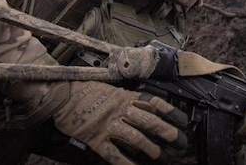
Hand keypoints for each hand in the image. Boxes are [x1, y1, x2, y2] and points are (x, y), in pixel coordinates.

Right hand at [51, 81, 188, 164]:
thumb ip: (127, 98)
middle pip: (149, 121)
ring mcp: (108, 125)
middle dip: (167, 132)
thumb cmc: (85, 90)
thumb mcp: (110, 88)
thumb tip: (146, 106)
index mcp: (124, 97)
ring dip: (150, 148)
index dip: (170, 112)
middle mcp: (119, 110)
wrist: (61, 95)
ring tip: (159, 156)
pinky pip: (114, 153)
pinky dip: (126, 163)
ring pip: (135, 138)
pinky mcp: (95, 139)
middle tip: (180, 142)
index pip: (153, 103)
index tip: (183, 120)